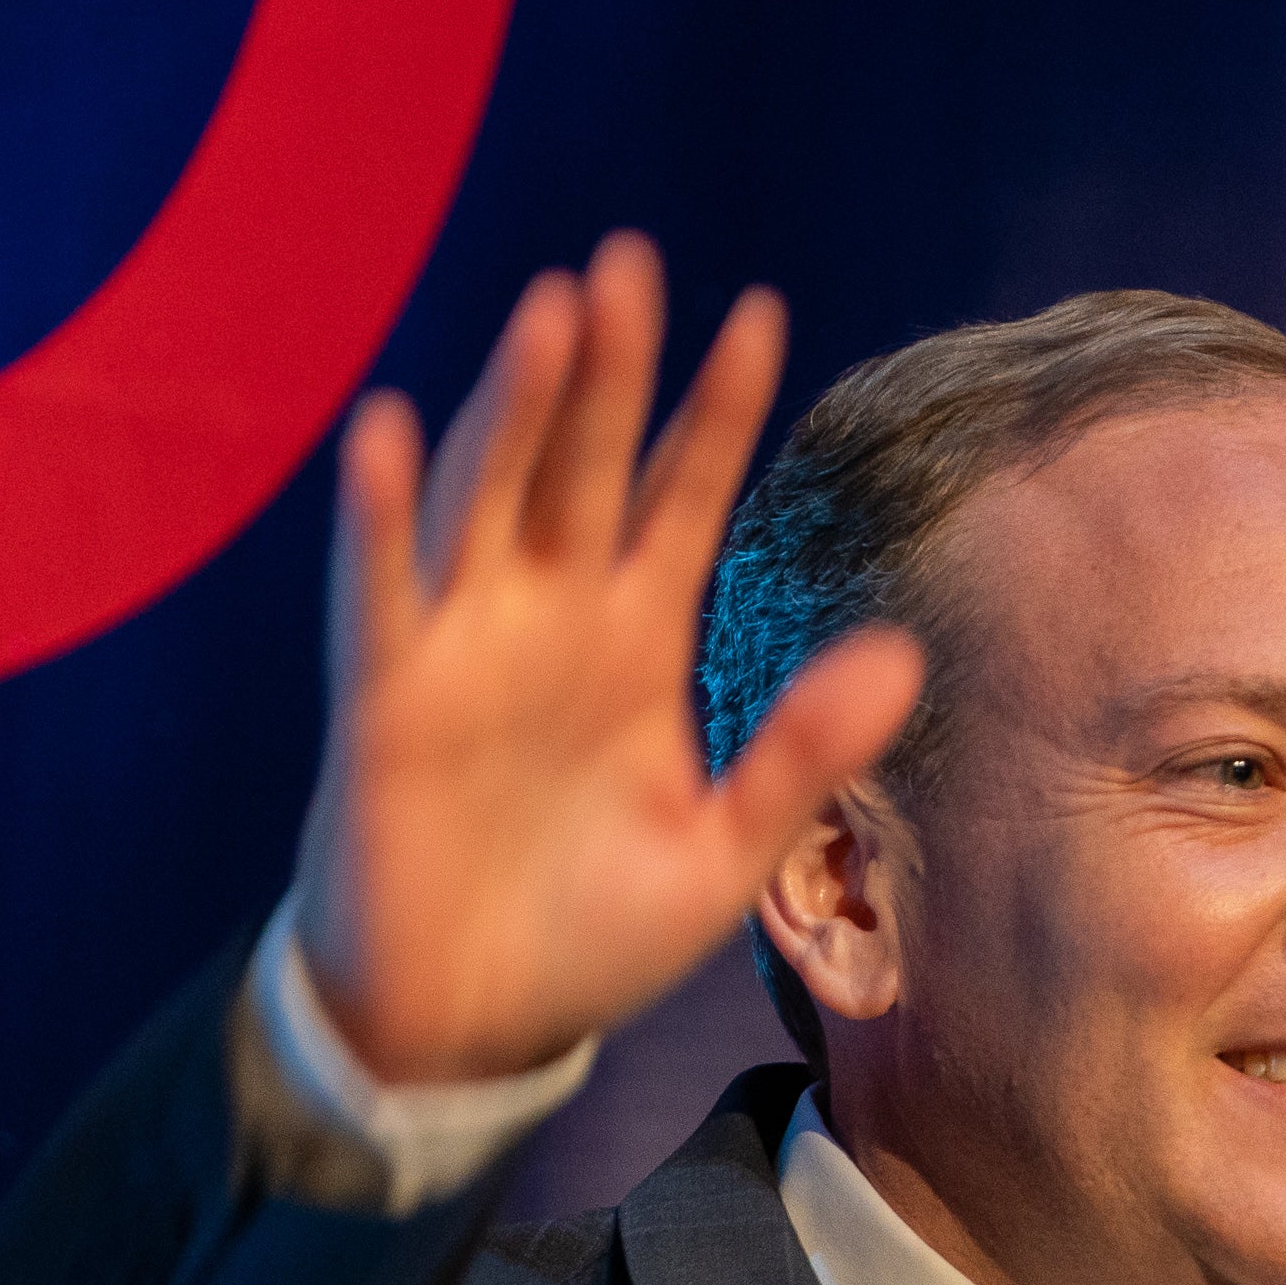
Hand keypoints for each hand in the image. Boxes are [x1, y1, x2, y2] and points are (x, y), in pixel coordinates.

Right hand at [290, 233, 921, 1083]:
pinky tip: (391, 428)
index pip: (682, 497)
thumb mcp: (724, 849)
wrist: (470, 1023)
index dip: (713, 409)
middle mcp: (547, 618)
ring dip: (514, 406)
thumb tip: (904, 651)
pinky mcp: (384, 698)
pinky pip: (381, 591)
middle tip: (635, 261)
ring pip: (487, 496)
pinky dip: (382, 514)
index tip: (757, 312)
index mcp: (633, 642)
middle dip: (610, 367)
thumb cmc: (589, 934)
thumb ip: (804, 751)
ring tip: (552, 311)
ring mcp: (461, 647)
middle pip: (585, 465)